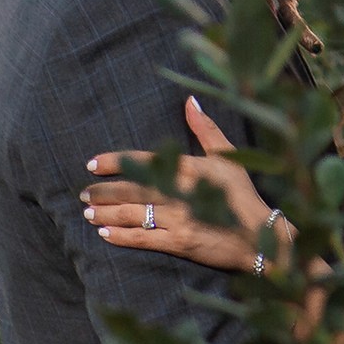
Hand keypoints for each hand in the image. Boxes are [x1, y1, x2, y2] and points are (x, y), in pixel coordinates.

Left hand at [82, 97, 274, 272]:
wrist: (261, 236)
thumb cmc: (243, 195)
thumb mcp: (228, 157)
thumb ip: (206, 128)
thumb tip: (190, 100)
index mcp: (189, 167)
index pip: (145, 159)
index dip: (116, 161)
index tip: (93, 163)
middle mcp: (181, 191)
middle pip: (133, 188)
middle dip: (104, 191)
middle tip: (83, 192)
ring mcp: (179, 217)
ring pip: (133, 213)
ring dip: (107, 213)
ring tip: (87, 213)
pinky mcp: (180, 242)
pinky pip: (144, 238)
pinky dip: (122, 237)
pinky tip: (104, 235)